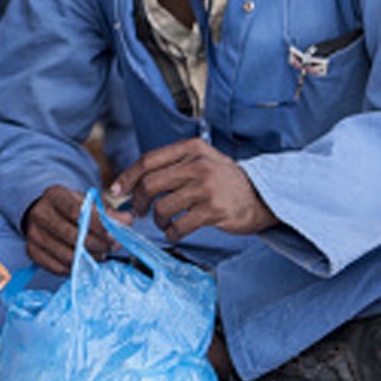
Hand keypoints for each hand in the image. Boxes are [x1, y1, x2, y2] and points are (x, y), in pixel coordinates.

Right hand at [23, 184, 128, 275]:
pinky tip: (85, 262)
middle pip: (72, 236)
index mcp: (54, 196)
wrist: (43, 213)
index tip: (114, 234)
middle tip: (112, 247)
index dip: (97, 225)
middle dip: (98, 245)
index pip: (76, 211)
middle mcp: (40, 214)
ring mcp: (34, 234)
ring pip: (66, 255)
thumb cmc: (70, 208)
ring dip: (89, 259)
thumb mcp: (87, 202)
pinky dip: (75, 268)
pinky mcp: (32, 252)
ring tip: (101, 255)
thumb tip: (127, 221)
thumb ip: (108, 211)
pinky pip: (57, 267)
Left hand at [110, 138, 276, 241]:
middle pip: (150, 183)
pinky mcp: (214, 210)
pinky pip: (180, 225)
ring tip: (164, 222)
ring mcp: (206, 187)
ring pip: (162, 206)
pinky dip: (172, 232)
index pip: (148, 160)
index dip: (128, 177)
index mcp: (191, 149)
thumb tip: (134, 182)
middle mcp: (198, 165)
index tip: (117, 191)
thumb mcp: (202, 161)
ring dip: (157, 219)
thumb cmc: (225, 181)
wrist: (263, 197)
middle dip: (138, 200)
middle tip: (139, 211)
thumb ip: (173, 166)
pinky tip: (174, 232)